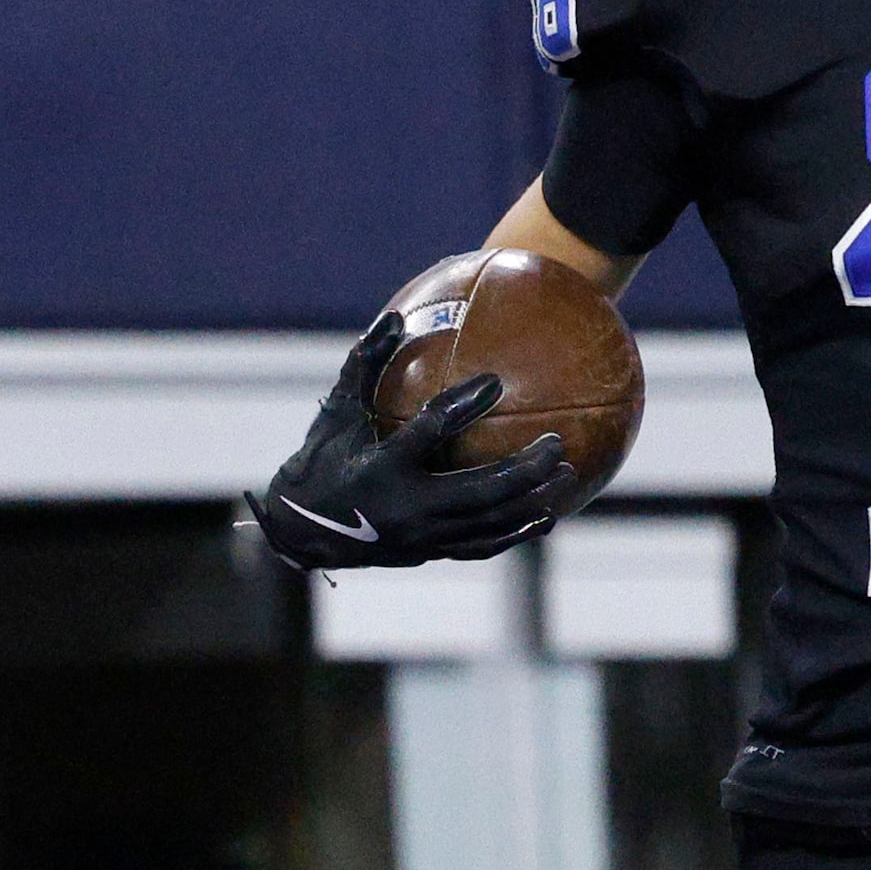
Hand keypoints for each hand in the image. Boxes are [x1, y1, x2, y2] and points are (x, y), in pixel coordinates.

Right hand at [247, 312, 574, 570]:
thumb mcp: (336, 413)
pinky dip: (515, 532)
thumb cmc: (321, 461)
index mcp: (380, 468)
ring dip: (530, 500)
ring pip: (487, 522)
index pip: (426, 433)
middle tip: (557, 443)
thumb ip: (365, 366)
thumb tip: (395, 316)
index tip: (496, 382)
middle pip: (477, 491)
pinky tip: (546, 517)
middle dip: (522, 469)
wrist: (302, 533)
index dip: (462, 407)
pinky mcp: (429, 553)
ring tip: (568, 474)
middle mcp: (404, 508)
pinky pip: (481, 545)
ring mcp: (421, 537)